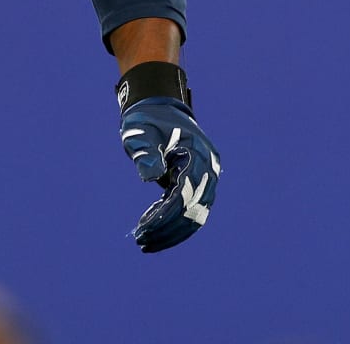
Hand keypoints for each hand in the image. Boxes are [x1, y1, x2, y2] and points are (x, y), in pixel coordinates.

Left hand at [120, 95, 220, 251]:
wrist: (157, 108)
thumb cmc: (147, 120)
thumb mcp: (141, 132)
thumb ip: (146, 153)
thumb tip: (152, 177)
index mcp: (198, 154)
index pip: (185, 193)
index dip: (165, 215)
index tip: (144, 228)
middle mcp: (208, 168)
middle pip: (194, 209)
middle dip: (168, 229)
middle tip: (141, 241)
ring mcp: (206, 177)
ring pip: (195, 214)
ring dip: (172, 231)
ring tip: (146, 242)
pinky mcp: (198, 183)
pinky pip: (191, 208)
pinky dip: (173, 221)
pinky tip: (151, 226)